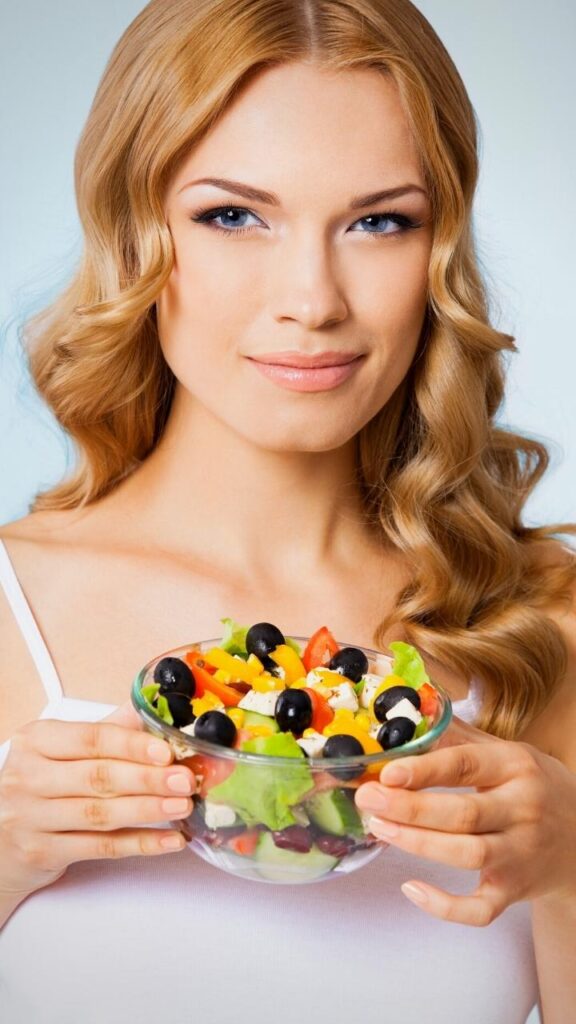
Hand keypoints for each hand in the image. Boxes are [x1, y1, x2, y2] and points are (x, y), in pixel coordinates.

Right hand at [0, 700, 195, 897]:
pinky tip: (168, 839)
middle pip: (98, 777)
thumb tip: (152, 709)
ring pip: (100, 814)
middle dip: (148, 779)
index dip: (132, 745)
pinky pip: (100, 848)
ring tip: (182, 806)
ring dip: (148, 810)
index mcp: (37, 740)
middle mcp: (29, 777)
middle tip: (184, 780)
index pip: (91, 738)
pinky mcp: (41, 852)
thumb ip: (106, 730)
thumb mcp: (61, 749)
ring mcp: (31, 817)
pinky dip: (139, 844)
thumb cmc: (38, 785)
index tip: (167, 751)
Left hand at [354, 715, 575, 925]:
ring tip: (380, 829)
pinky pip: (479, 909)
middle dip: (410, 808)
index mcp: (516, 767)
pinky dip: (445, 907)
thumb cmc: (535, 786)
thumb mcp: (508, 753)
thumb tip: (410, 716)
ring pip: (468, 855)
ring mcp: (520, 854)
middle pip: (463, 813)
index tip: (387, 772)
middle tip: (370, 800)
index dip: (424, 769)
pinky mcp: (515, 891)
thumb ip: (461, 738)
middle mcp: (522, 810)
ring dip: (418, 844)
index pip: (466, 765)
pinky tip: (413, 889)